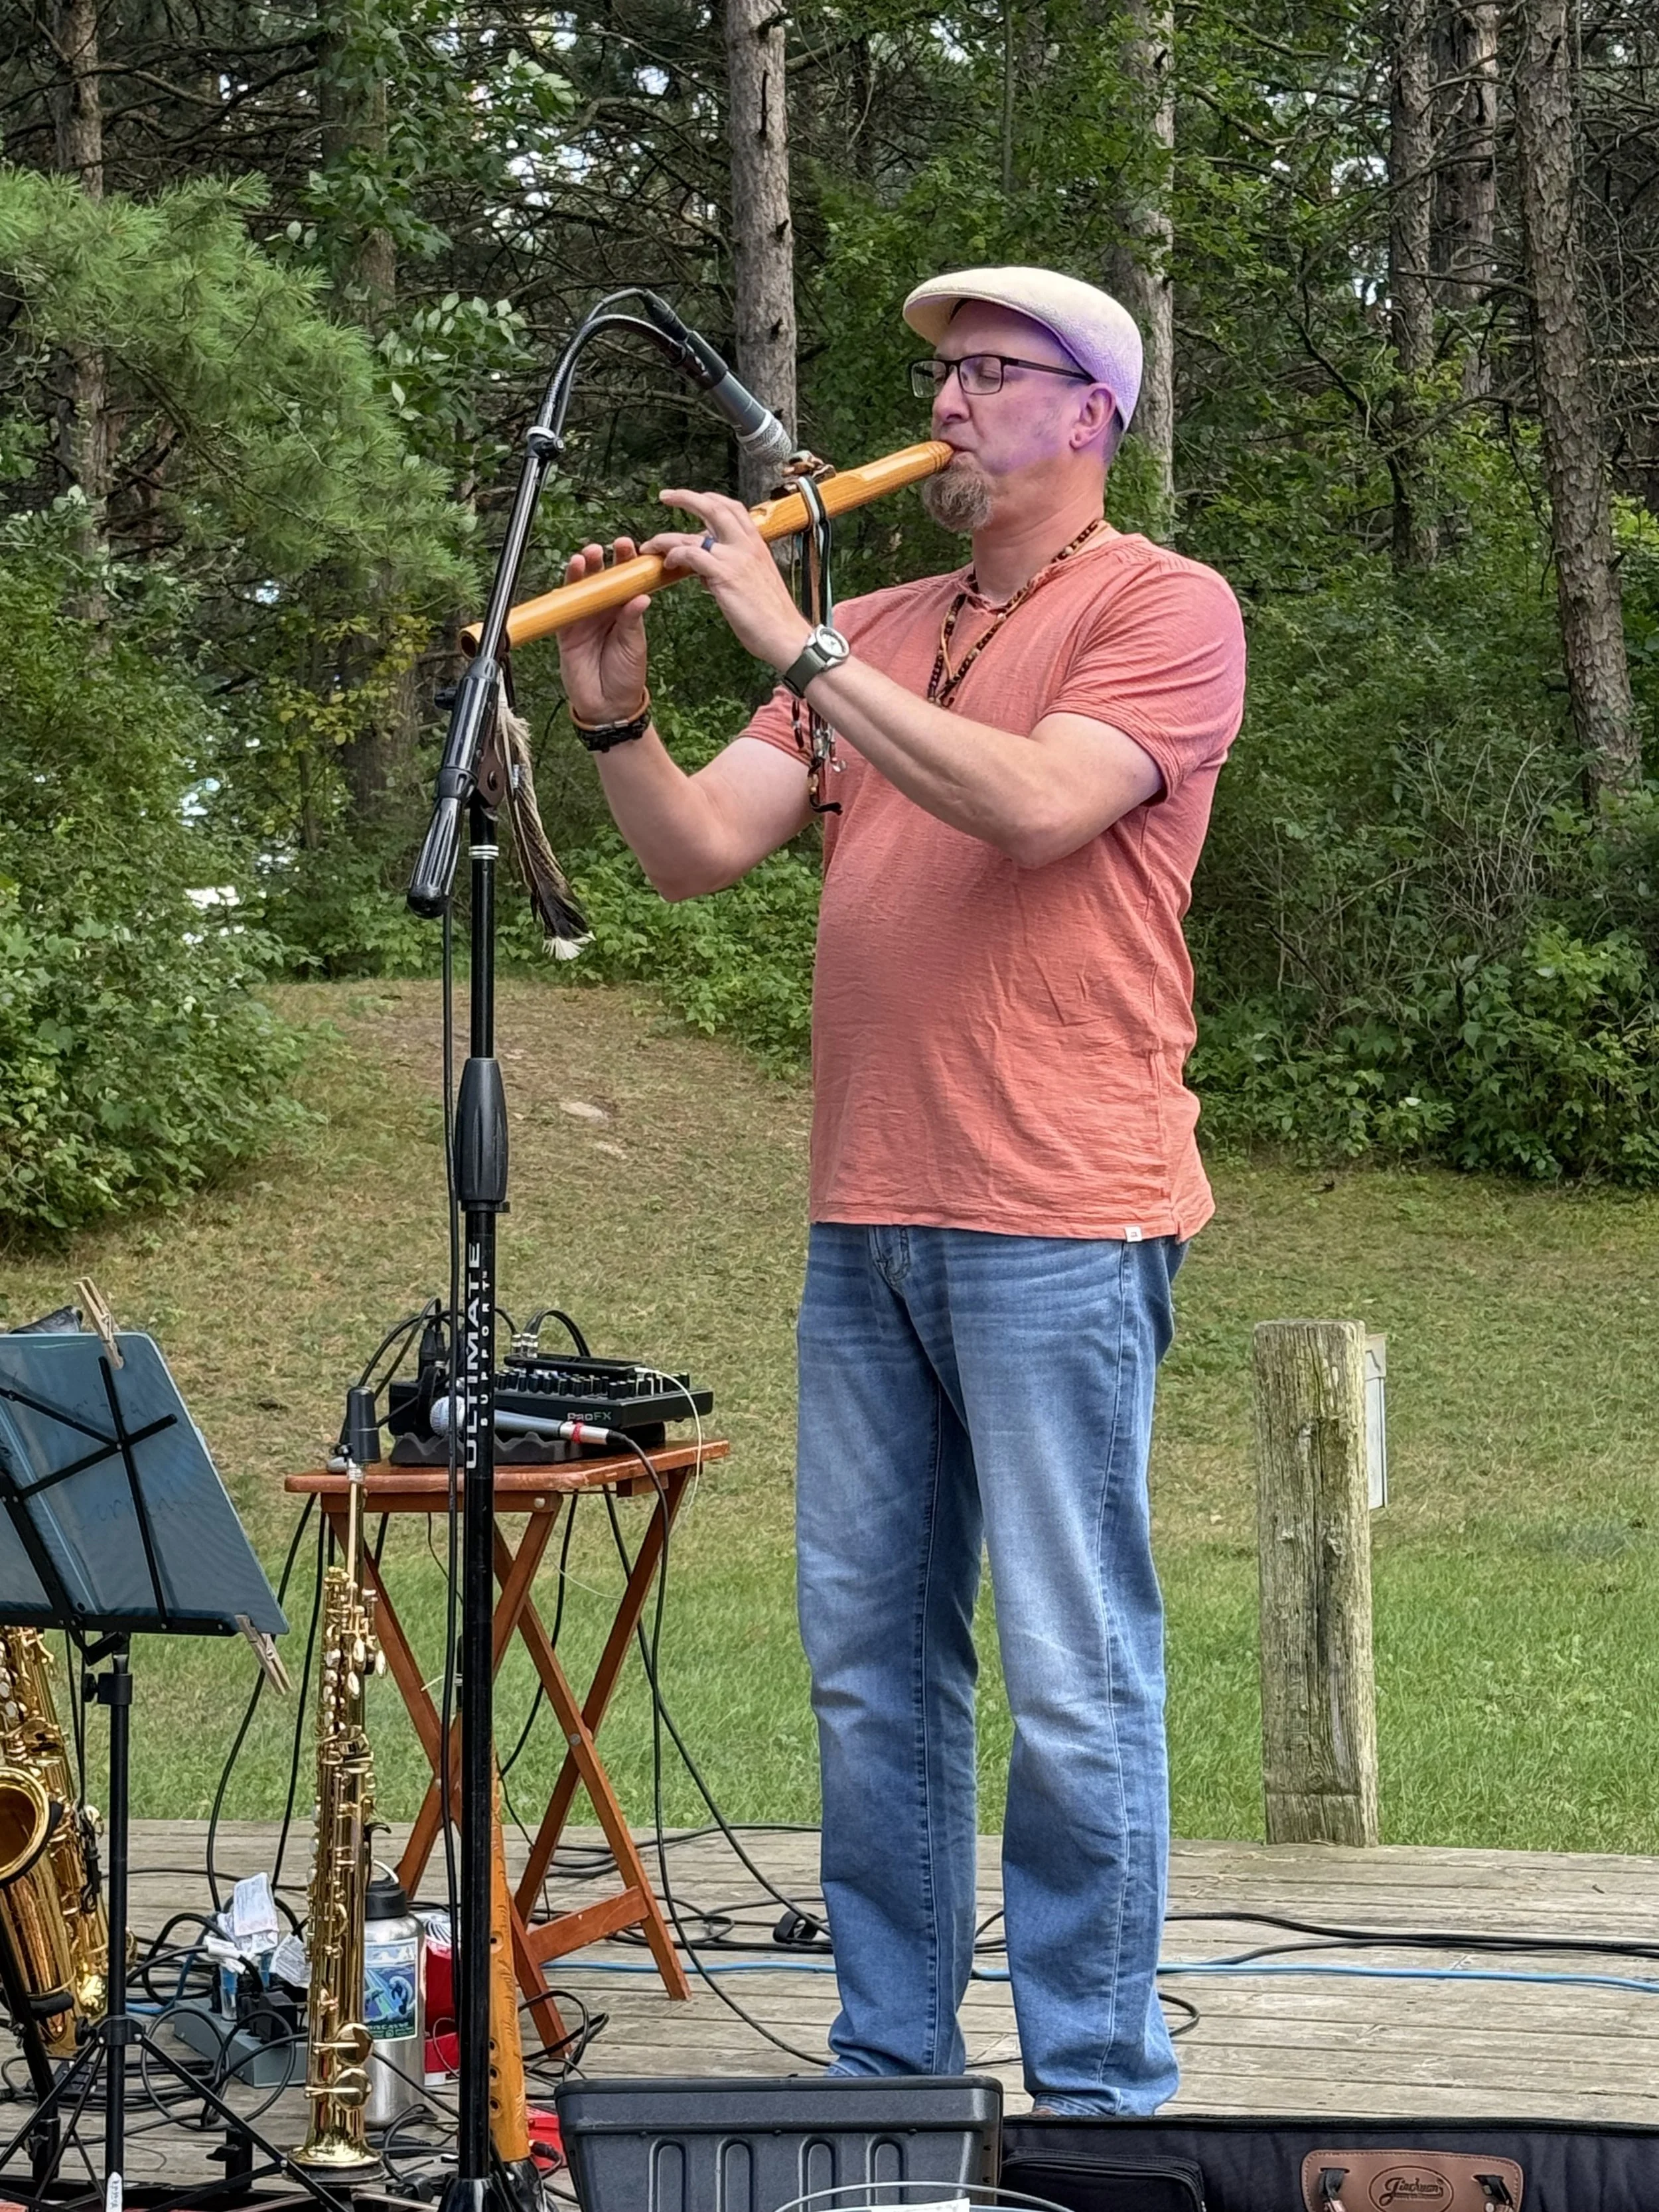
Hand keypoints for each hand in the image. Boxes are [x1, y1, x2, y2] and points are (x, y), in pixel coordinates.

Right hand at [554, 538, 651, 725]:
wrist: (608, 706)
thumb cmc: (626, 675)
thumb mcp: (634, 645)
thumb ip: (632, 620)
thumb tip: (641, 597)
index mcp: (624, 610)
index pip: (625, 581)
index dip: (627, 563)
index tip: (632, 548)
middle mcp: (603, 611)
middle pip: (601, 578)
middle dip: (604, 560)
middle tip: (609, 547)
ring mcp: (584, 619)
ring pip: (581, 588)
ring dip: (584, 569)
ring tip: (588, 556)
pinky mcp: (566, 631)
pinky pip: (564, 608)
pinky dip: (566, 591)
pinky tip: (572, 575)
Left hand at [645, 489, 812, 672]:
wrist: (786, 635)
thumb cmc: (772, 616)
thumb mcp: (754, 583)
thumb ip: (730, 570)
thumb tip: (704, 572)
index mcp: (757, 544)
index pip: (733, 508)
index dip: (710, 499)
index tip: (693, 498)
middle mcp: (747, 545)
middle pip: (714, 507)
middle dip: (686, 497)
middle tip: (666, 496)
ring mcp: (736, 558)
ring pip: (695, 533)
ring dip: (668, 537)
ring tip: (652, 544)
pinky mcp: (725, 575)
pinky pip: (692, 555)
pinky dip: (676, 555)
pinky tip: (669, 563)